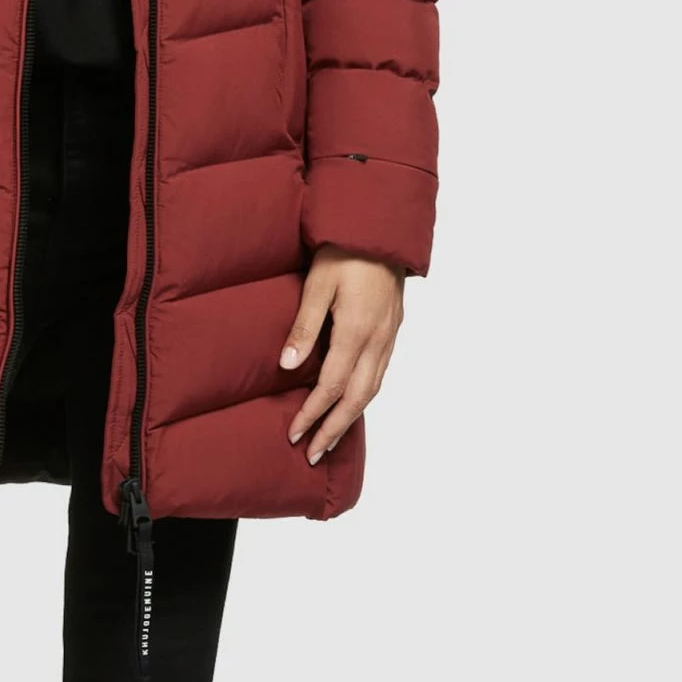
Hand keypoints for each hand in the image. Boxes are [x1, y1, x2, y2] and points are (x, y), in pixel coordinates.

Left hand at [279, 245, 405, 466]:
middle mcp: (377, 340)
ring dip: (351, 418)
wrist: (381, 228)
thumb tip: (287, 366)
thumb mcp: (316, 285)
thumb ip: (303, 327)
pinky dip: (365, 396)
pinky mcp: (394, 329)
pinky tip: (353, 403)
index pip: (331, 387)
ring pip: (373, 389)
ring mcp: (389, 336)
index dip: (312, 414)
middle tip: (313, 454)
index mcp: (355, 331)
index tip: (294, 434)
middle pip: (356, 399)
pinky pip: (381, 373)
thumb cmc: (344, 251)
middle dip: (334, 429)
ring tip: (332, 438)